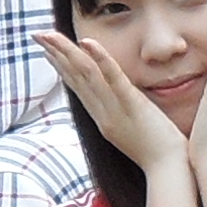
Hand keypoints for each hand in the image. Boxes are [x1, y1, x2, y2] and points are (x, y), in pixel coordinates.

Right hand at [33, 31, 190, 181]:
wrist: (168, 172)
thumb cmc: (159, 155)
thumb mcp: (133, 133)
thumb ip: (123, 116)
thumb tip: (123, 103)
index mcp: (103, 119)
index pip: (78, 88)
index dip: (61, 67)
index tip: (48, 51)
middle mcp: (103, 113)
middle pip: (75, 78)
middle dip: (55, 54)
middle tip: (38, 34)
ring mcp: (115, 110)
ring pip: (86, 75)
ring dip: (67, 52)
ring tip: (50, 34)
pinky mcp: (132, 106)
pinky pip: (114, 79)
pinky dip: (100, 59)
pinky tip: (87, 42)